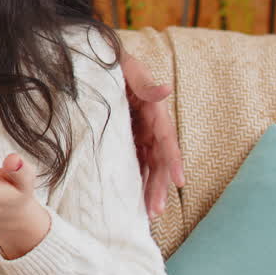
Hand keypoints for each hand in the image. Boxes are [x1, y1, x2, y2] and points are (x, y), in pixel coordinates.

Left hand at [120, 51, 184, 216]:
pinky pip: (133, 162)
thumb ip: (144, 82)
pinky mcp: (127, 139)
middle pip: (159, 160)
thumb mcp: (128, 68)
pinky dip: (135, 180)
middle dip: (159, 186)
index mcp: (155, 111)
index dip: (173, 160)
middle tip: (155, 211)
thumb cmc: (114, 62)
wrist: (96, 60)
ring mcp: (139, 134)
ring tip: (148, 214)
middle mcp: (150, 126)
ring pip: (149, 166)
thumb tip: (166, 89)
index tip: (179, 181)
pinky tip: (132, 200)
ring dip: (150, 189)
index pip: (167, 139)